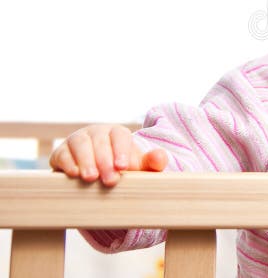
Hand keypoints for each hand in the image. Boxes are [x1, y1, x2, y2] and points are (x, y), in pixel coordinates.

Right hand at [49, 124, 166, 186]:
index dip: (121, 149)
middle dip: (105, 161)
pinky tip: (74, 174)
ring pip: (80, 143)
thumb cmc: (121, 169)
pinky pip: (62, 154)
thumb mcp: (139, 167)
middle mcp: (96, 133)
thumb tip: (160, 158)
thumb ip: (152, 163)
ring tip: (91, 178)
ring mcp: (77, 140)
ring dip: (85, 160)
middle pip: (100, 141)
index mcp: (117, 133)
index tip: (123, 167)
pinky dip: (67, 163)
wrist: (95, 178)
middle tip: (110, 180)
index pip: (120, 135)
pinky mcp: (61, 153)